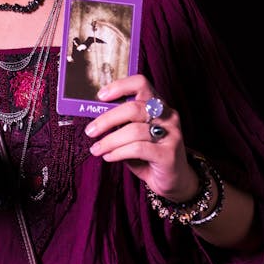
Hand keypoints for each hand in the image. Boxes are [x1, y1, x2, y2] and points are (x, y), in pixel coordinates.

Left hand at [84, 76, 198, 201]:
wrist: (173, 180)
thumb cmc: (148, 156)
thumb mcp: (133, 136)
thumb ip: (121, 125)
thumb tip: (96, 120)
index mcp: (158, 105)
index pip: (141, 84)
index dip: (120, 86)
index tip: (100, 96)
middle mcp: (168, 116)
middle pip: (133, 108)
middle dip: (107, 119)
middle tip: (90, 131)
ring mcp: (171, 134)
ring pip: (134, 130)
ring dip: (110, 141)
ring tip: (97, 149)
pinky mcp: (168, 153)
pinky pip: (138, 148)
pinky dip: (118, 152)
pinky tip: (109, 157)